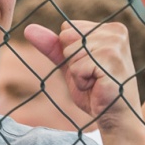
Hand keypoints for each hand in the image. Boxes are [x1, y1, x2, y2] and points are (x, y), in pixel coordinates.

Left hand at [24, 19, 139, 134]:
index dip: (71, 52)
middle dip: (73, 61)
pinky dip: (81, 82)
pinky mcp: (111, 61)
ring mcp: (115, 45)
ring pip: (71, 53)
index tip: (90, 66)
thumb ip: (52, 46)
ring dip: (77, 73)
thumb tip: (28, 29)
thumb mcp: (70, 64)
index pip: (67, 29)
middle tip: (93, 76)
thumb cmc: (95, 90)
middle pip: (67, 37)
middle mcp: (115, 32)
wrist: (114, 117)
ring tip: (96, 82)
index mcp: (109, 28)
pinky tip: (97, 87)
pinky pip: (76, 67)